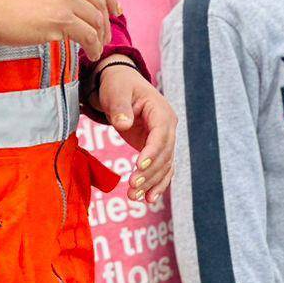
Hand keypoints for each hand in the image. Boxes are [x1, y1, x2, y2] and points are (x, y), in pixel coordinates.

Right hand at [0, 0, 119, 60]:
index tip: (115, 11)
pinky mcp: (61, 20)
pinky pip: (88, 36)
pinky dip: (94, 47)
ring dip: (100, 37)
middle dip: (106, 21)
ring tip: (97, 48)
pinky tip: (91, 54)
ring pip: (96, 20)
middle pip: (99, 2)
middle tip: (106, 36)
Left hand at [94, 64, 177, 199]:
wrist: (121, 84)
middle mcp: (168, 126)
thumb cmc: (118, 85)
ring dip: (151, 182)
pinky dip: (157, 183)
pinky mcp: (156, 148)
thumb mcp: (116, 91)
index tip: (139, 165)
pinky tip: (148, 198)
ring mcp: (164, 138)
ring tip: (134, 197)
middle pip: (165, 154)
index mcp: (161, 111)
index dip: (152, 151)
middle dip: (149, 172)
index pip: (161, 134)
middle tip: (131, 187)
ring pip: (164, 165)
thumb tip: (124, 124)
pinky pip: (161, 168)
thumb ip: (120, 107)